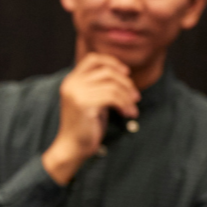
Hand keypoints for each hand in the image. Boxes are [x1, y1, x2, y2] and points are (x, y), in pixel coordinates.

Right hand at [44, 53, 139, 184]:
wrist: (73, 147)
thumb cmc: (86, 126)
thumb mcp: (92, 100)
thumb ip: (100, 86)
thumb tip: (123, 73)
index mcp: (71, 81)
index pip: (93, 59)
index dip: (112, 62)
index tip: (126, 74)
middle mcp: (71, 84)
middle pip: (107, 71)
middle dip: (126, 83)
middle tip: (135, 97)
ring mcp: (76, 93)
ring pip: (113, 85)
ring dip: (127, 98)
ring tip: (132, 109)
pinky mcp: (83, 104)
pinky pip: (112, 97)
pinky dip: (125, 105)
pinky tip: (128, 114)